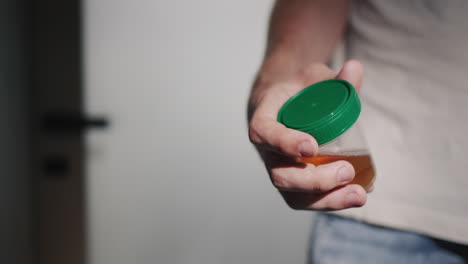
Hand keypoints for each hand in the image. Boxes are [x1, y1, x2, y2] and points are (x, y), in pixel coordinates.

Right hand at [248, 60, 366, 209]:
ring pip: (293, 195)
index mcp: (264, 119)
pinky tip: (356, 195)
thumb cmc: (297, 90)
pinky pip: (306, 200)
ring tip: (358, 195)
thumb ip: (335, 78)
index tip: (312, 147)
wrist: (286, 103)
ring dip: (326, 199)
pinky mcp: (294, 182)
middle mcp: (267, 150)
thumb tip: (355, 69)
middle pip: (281, 175)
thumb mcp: (313, 76)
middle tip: (347, 170)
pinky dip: (330, 201)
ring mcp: (280, 168)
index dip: (285, 143)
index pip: (265, 133)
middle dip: (314, 180)